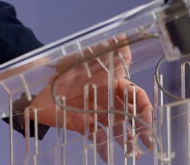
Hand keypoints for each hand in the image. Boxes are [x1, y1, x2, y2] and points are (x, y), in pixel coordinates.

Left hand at [28, 39, 154, 157]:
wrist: (41, 86)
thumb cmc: (65, 70)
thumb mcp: (82, 58)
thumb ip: (102, 50)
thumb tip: (122, 36)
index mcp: (112, 84)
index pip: (135, 95)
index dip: (144, 107)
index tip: (148, 119)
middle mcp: (108, 100)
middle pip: (130, 115)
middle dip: (141, 128)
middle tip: (148, 142)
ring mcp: (97, 113)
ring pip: (117, 129)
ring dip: (126, 141)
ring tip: (132, 153)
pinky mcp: (84, 125)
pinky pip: (97, 138)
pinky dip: (103, 148)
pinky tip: (107, 155)